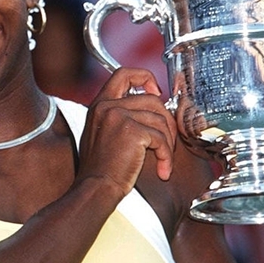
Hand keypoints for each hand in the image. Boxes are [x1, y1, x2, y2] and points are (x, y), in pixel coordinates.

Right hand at [77, 68, 176, 198]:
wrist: (96, 189)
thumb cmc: (100, 169)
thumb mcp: (101, 133)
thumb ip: (119, 116)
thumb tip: (152, 108)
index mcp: (100, 104)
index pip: (124, 73)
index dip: (145, 77)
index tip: (156, 92)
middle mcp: (107, 106)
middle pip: (152, 99)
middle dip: (166, 121)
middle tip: (166, 142)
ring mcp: (119, 116)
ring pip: (160, 119)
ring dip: (167, 142)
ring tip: (162, 160)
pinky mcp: (132, 131)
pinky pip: (161, 138)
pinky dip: (166, 156)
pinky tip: (162, 170)